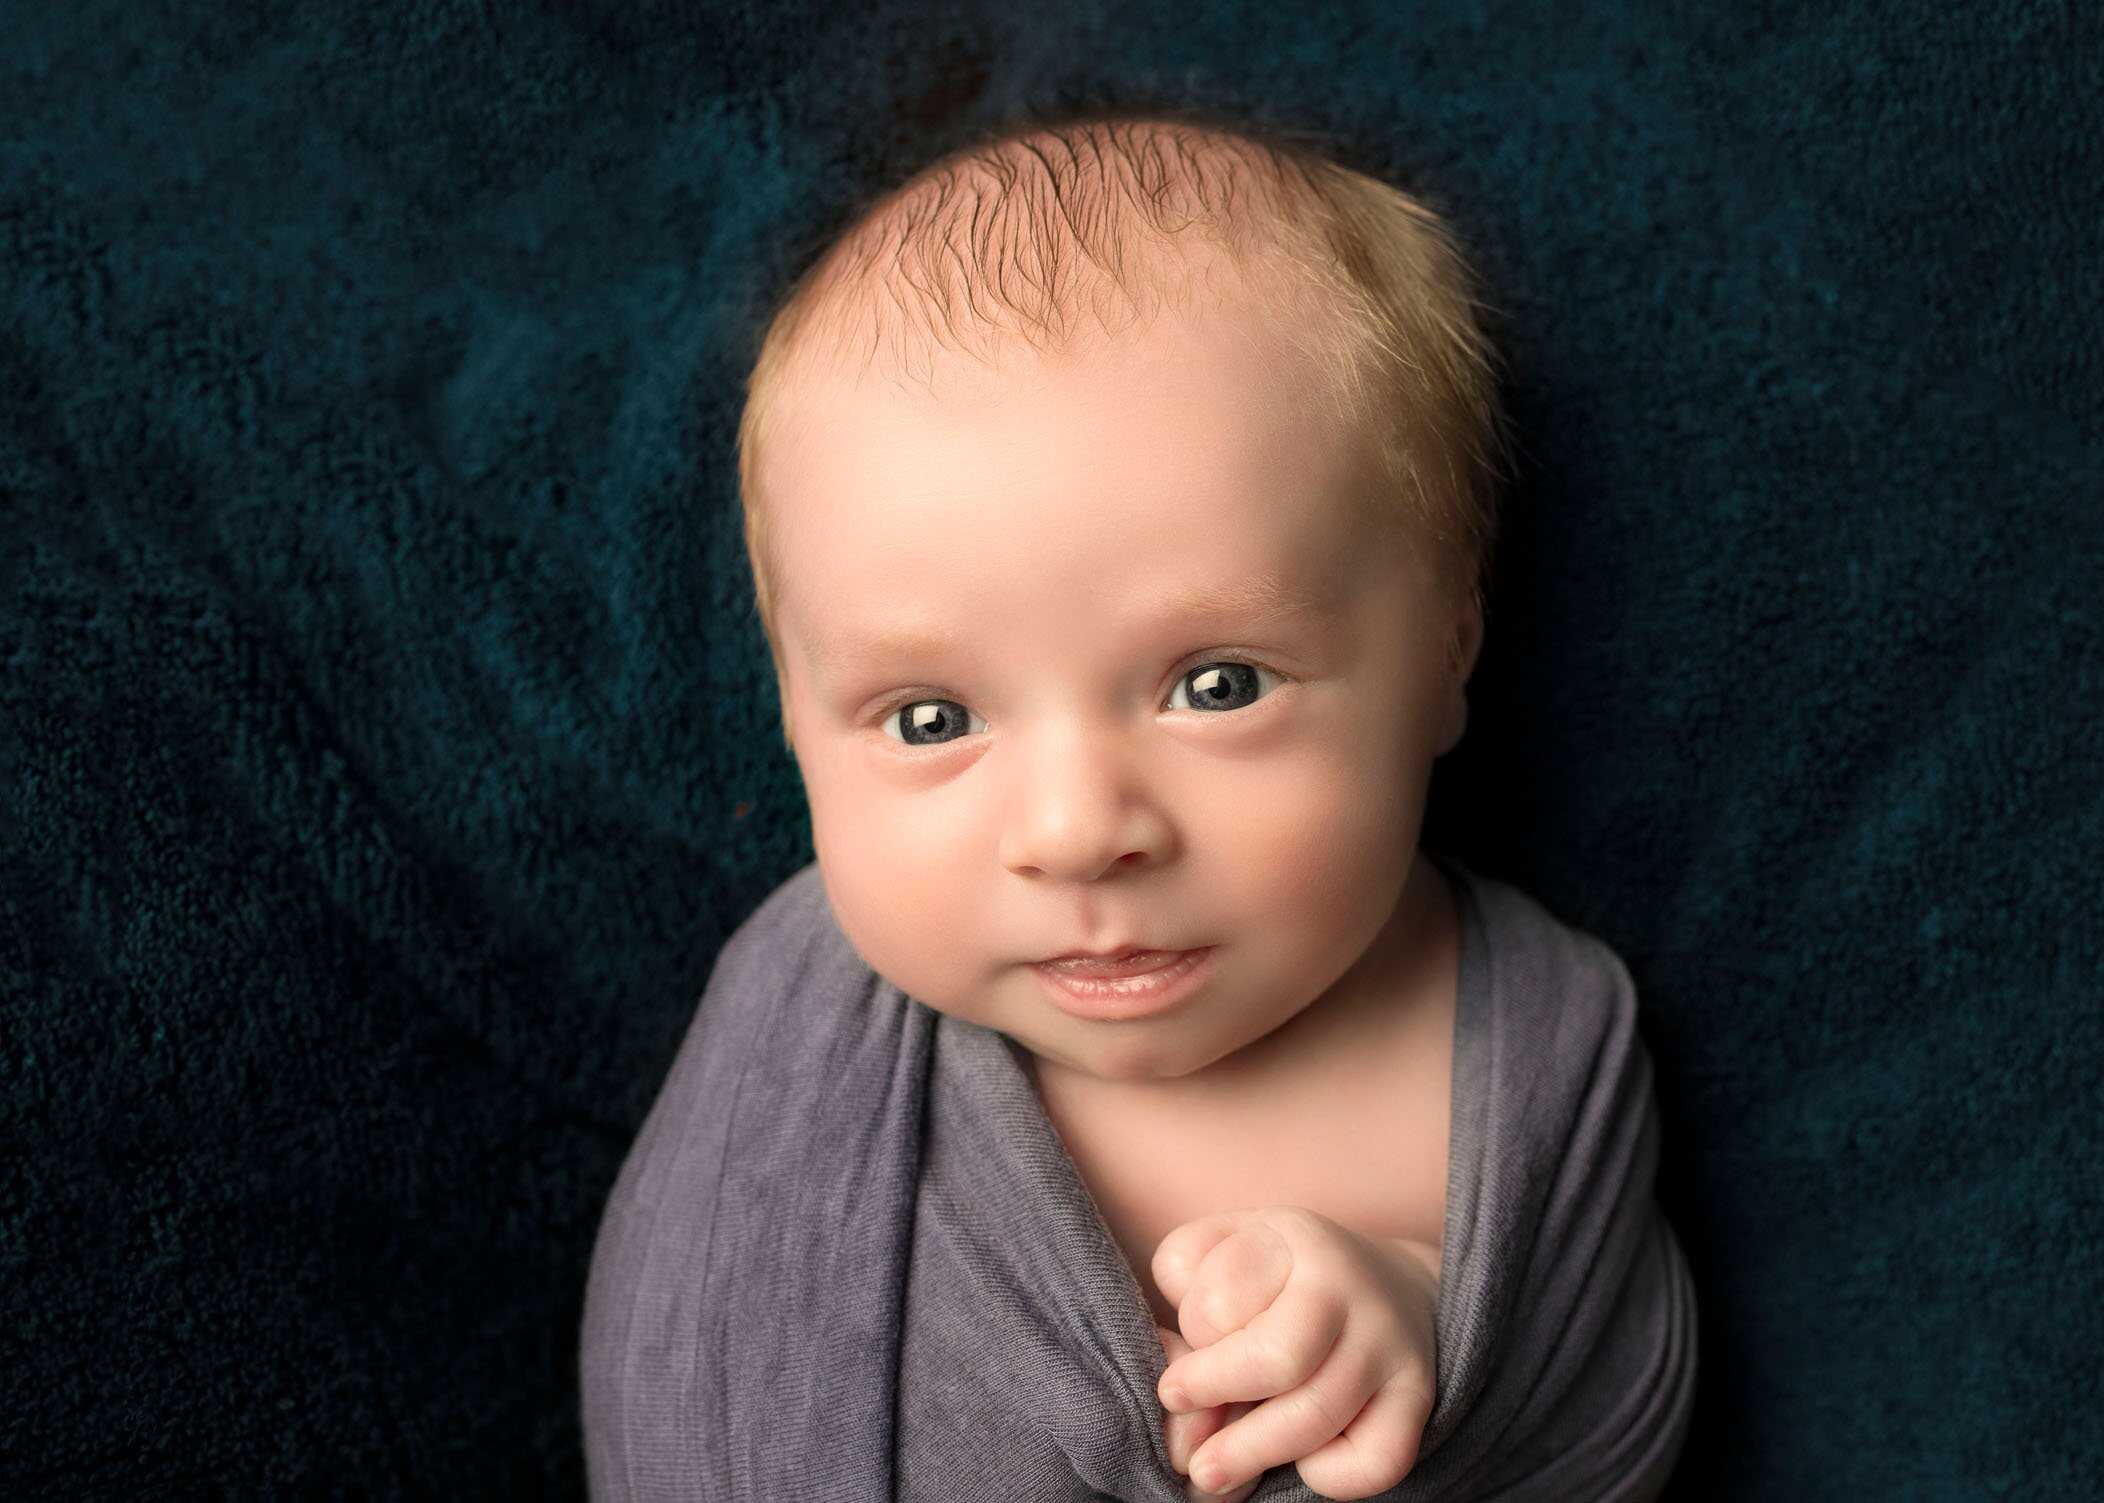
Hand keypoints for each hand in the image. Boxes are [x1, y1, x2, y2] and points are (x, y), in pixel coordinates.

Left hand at [1152, 1206, 1439, 1500]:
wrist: (1396, 1287)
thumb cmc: (1282, 1277)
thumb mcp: (1223, 1245)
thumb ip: (1181, 1277)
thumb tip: (1175, 1354)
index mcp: (1291, 1239)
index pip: (1221, 1301)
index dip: (1193, 1340)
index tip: (1180, 1368)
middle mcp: (1347, 1287)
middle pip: (1276, 1360)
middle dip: (1217, 1399)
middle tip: (1180, 1429)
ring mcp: (1388, 1343)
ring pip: (1315, 1416)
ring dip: (1252, 1453)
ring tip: (1209, 1472)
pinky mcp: (1417, 1397)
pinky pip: (1378, 1459)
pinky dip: (1333, 1476)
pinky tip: (1304, 1461)